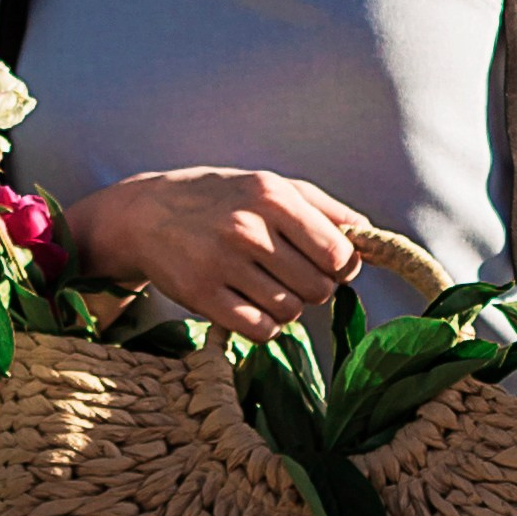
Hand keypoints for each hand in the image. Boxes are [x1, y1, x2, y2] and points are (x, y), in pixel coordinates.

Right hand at [68, 166, 364, 336]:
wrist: (147, 213)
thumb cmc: (220, 198)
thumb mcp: (270, 185)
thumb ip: (323, 208)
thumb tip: (369, 234)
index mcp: (272, 196)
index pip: (338, 253)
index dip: (343, 266)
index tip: (332, 265)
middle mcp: (248, 229)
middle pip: (318, 287)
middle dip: (316, 288)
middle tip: (296, 277)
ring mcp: (223, 264)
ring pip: (290, 312)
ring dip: (288, 307)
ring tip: (269, 287)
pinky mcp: (203, 296)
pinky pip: (260, 330)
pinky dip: (266, 326)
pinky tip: (253, 306)